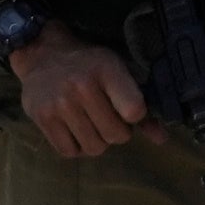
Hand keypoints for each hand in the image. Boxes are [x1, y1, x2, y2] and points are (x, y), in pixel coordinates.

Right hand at [10, 36, 150, 157]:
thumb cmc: (88, 63)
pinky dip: (76, 147)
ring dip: (96, 141)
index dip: (135, 117)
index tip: (128, 110)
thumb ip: (141, 106)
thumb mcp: (117, 72)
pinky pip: (69, 152)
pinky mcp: (42, 117)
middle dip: (116, 132)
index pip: (134, 111)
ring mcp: (60, 104)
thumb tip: (161, 139)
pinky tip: (75, 129)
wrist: (43, 52)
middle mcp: (82, 86)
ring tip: (91, 123)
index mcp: (107, 69)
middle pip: (115, 136)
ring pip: (94, 148)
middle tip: (108, 118)